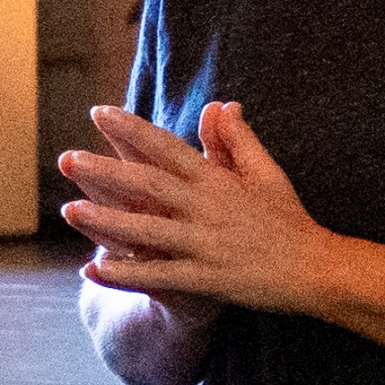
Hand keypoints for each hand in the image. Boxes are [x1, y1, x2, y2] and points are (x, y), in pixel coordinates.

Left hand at [58, 99, 331, 315]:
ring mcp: (205, 245)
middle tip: (67, 158)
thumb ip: (239, 140)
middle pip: (147, 185)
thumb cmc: (290, 219)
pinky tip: (93, 270)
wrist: (316, 270)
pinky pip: (158, 276)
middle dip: (105, 171)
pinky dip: (124, 274)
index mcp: (218, 180)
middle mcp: (207, 209)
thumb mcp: (268, 172)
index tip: (100, 114)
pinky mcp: (206, 280)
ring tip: (69, 211)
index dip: (131, 130)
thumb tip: (221, 104)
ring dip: (105, 221)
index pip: (166, 148)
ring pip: (146, 230)